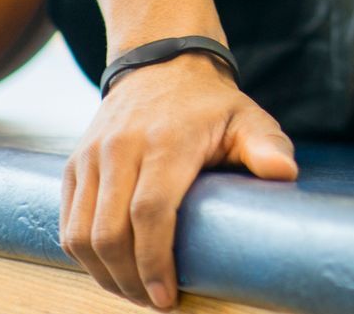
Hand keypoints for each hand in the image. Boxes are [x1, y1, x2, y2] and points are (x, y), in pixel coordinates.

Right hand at [59, 51, 295, 308]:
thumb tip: (286, 175)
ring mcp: (91, 157)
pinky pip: (67, 224)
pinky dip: (84, 256)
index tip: (169, 297)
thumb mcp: (247, 118)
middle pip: (109, 232)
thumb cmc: (211, 104)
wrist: (161, 65)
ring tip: (135, 292)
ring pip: (80, 235)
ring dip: (104, 275)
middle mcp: (121, 147)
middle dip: (129, 279)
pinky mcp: (73, 166)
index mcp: (166, 140)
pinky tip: (111, 271)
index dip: (155, 261)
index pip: (150, 211)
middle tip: (156, 301)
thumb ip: (267, 146)